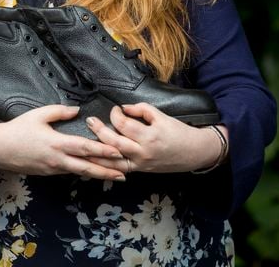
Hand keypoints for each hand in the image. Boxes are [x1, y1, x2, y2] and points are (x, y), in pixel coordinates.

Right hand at [0, 105, 126, 180]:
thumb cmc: (17, 129)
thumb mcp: (38, 115)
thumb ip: (59, 111)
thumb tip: (77, 110)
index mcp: (56, 143)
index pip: (85, 148)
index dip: (103, 150)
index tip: (118, 152)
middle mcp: (57, 159)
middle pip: (87, 167)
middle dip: (107, 171)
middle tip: (125, 174)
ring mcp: (52, 168)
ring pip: (79, 172)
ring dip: (97, 174)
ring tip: (114, 176)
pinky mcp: (47, 173)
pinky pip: (69, 172)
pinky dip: (83, 172)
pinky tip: (92, 172)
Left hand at [86, 103, 227, 173]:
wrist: (194, 152)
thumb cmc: (179, 132)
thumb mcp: (162, 116)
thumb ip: (142, 110)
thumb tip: (124, 108)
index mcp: (149, 136)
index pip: (123, 124)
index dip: (115, 114)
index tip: (115, 109)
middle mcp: (143, 152)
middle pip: (113, 142)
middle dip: (99, 130)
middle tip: (90, 121)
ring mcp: (140, 164)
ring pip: (112, 160)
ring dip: (97, 152)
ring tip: (84, 143)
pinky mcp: (140, 170)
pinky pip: (120, 169)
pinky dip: (107, 166)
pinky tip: (96, 161)